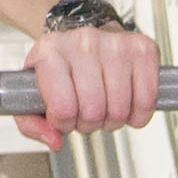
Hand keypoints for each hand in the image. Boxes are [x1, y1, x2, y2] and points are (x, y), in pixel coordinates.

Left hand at [18, 23, 157, 145]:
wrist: (82, 36)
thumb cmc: (59, 68)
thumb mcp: (31, 93)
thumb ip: (32, 124)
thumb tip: (54, 141)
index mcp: (50, 52)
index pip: (63, 109)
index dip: (64, 124)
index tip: (63, 116)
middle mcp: (83, 42)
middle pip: (93, 112)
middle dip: (89, 124)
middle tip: (86, 112)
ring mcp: (116, 44)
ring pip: (120, 110)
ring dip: (113, 120)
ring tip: (104, 106)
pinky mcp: (143, 49)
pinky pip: (147, 100)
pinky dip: (138, 114)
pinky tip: (126, 103)